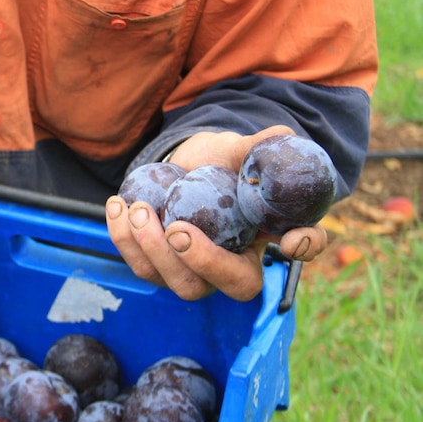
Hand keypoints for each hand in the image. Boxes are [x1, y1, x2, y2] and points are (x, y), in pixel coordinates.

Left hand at [107, 125, 326, 300]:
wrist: (177, 166)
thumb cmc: (216, 160)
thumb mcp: (237, 149)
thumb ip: (258, 146)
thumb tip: (283, 136)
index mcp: (269, 233)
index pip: (302, 247)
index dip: (304, 247)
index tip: (288, 241)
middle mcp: (235, 263)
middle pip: (232, 285)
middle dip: (201, 262)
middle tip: (177, 230)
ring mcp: (194, 271)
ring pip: (178, 283)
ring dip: (152, 249)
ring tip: (136, 209)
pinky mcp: (159, 265)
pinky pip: (141, 266)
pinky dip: (124, 238)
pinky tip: (118, 206)